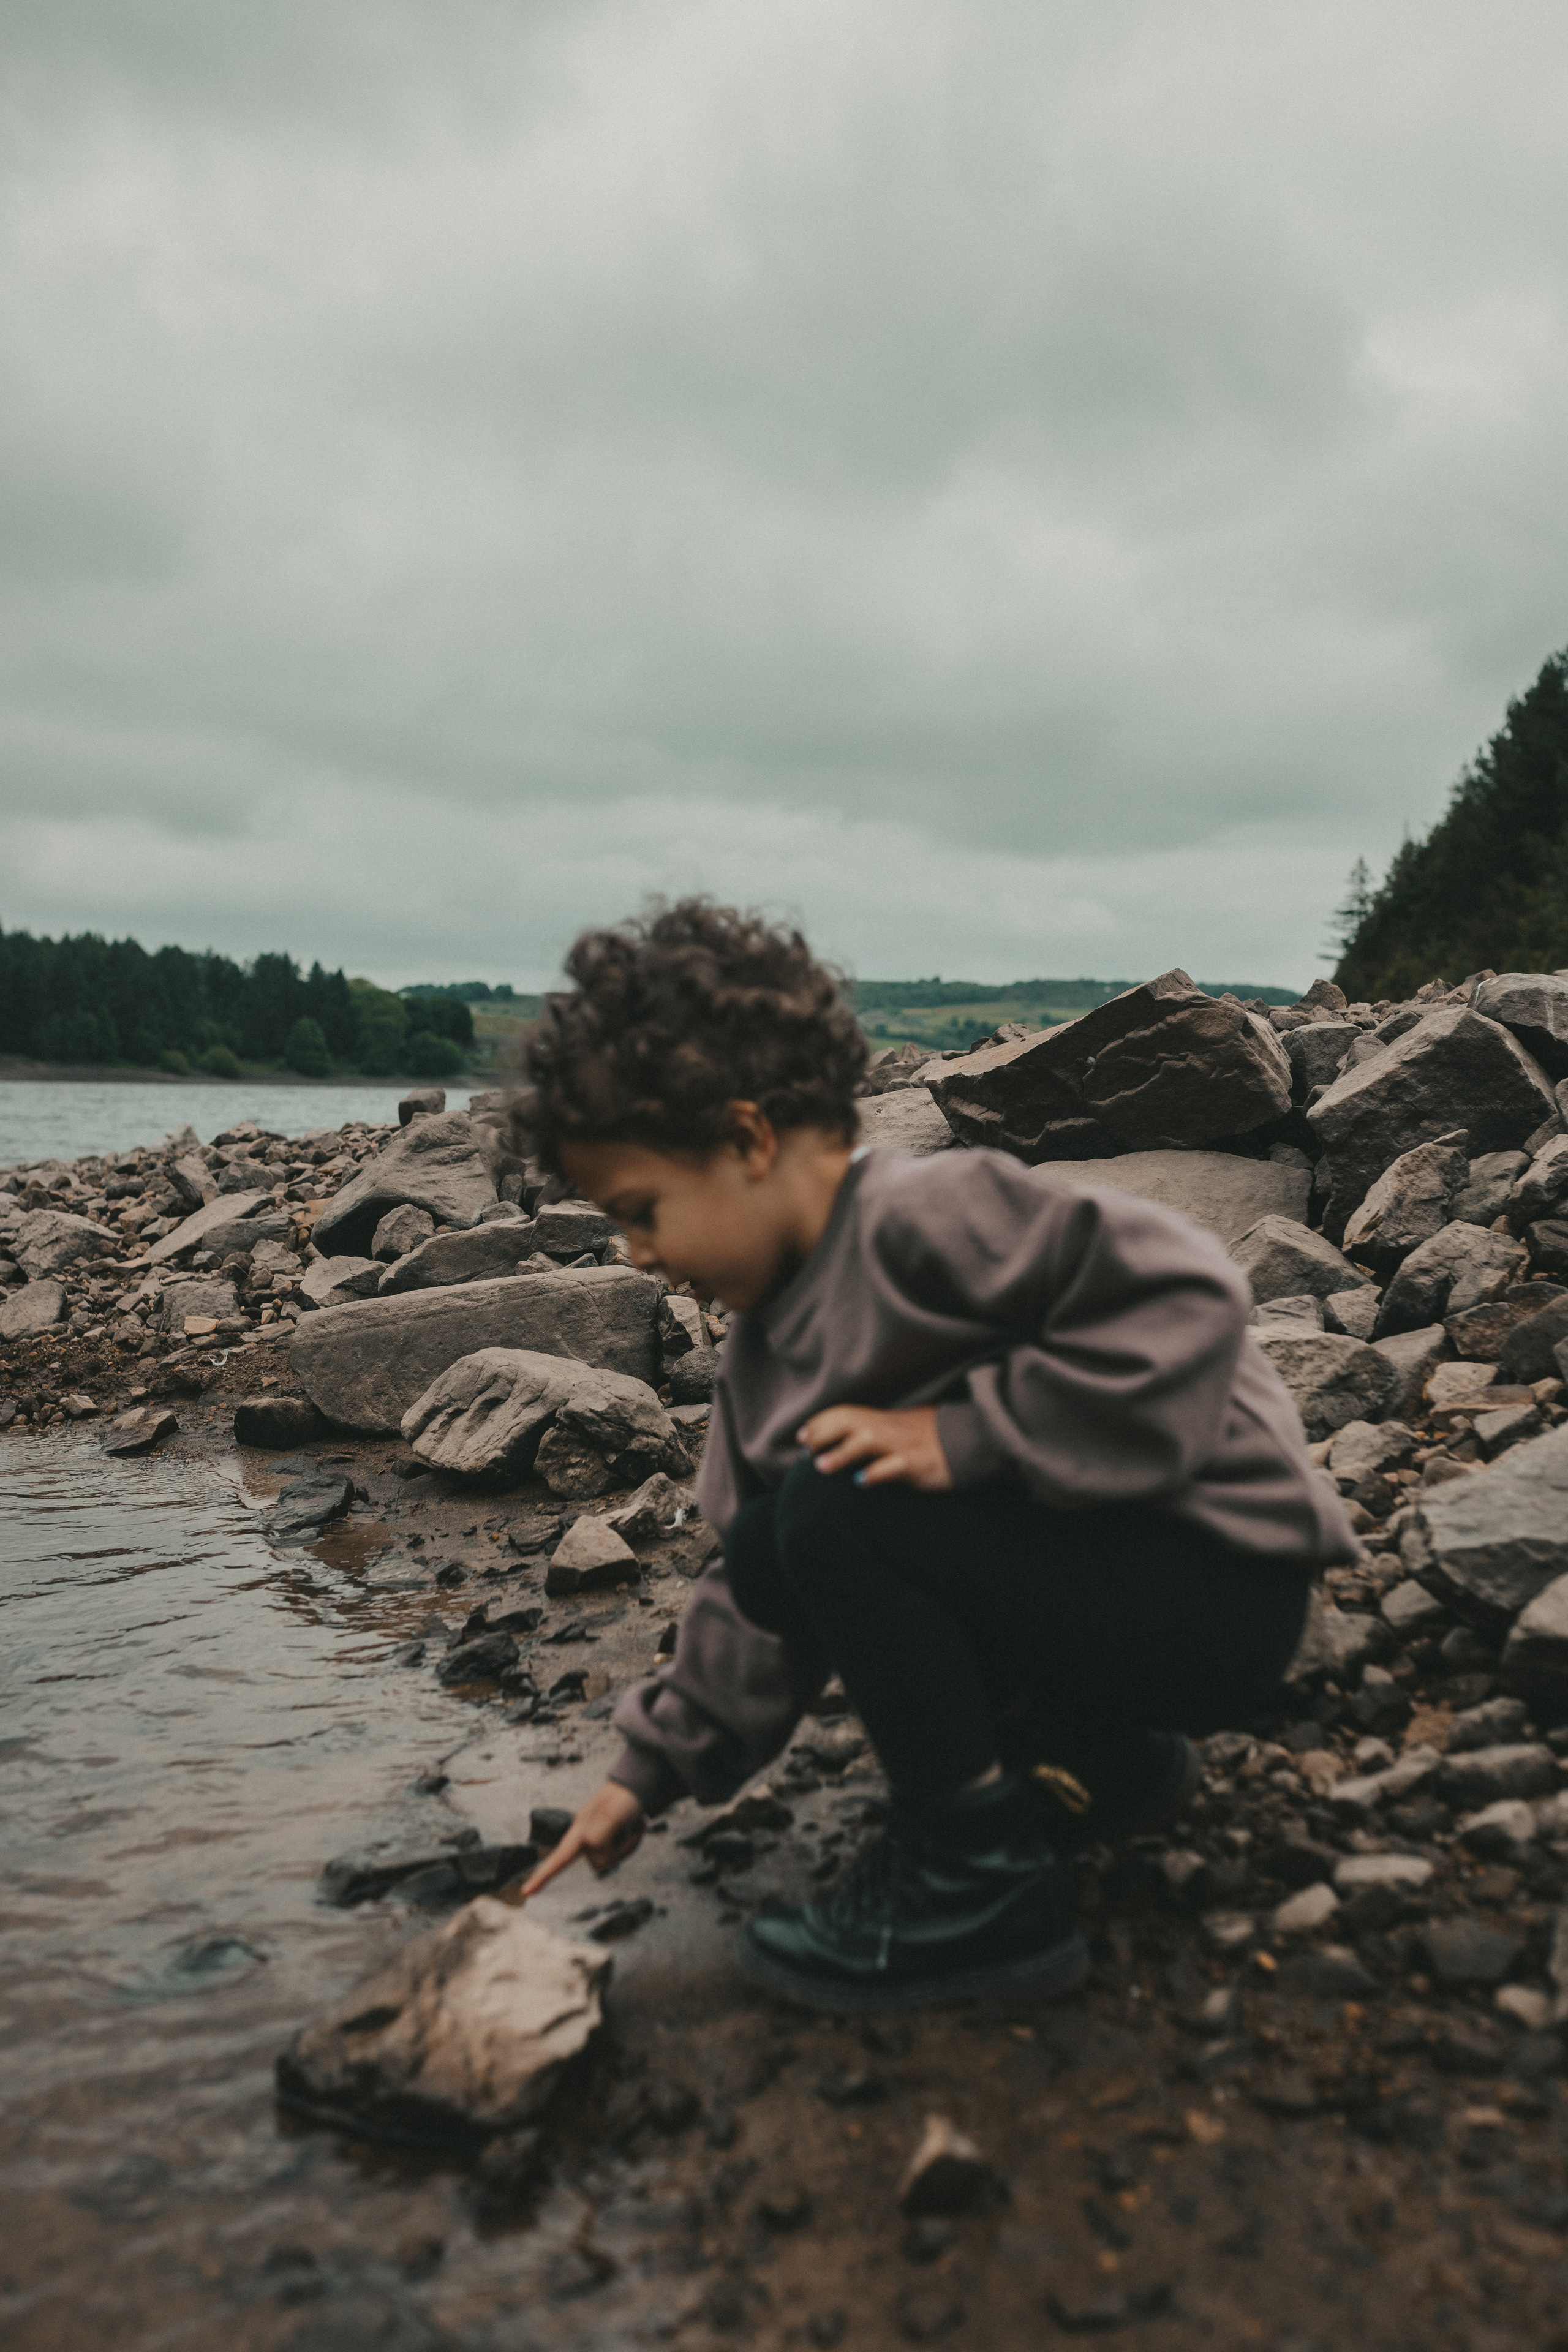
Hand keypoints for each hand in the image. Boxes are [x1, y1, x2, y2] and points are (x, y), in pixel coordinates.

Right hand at [519, 1779, 645, 1897]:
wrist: (639, 1781)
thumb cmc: (622, 1798)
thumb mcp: (609, 1817)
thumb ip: (598, 1840)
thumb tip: (597, 1855)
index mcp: (579, 1832)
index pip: (557, 1859)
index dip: (542, 1877)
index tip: (526, 1893)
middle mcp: (585, 1838)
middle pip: (599, 1863)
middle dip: (619, 1850)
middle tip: (628, 1826)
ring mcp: (599, 1838)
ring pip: (613, 1859)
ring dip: (629, 1843)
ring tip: (633, 1822)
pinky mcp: (611, 1837)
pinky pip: (623, 1851)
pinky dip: (633, 1840)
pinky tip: (638, 1824)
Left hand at [796, 1403, 952, 1491]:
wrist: (970, 1440)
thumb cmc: (932, 1437)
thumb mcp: (901, 1430)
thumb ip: (875, 1434)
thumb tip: (845, 1445)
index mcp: (884, 1419)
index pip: (845, 1413)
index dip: (821, 1422)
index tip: (802, 1436)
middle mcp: (890, 1427)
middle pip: (849, 1420)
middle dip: (823, 1432)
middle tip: (804, 1449)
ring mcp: (903, 1444)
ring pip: (868, 1440)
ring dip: (842, 1452)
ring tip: (821, 1466)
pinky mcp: (918, 1462)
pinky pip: (895, 1466)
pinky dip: (877, 1473)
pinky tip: (862, 1482)